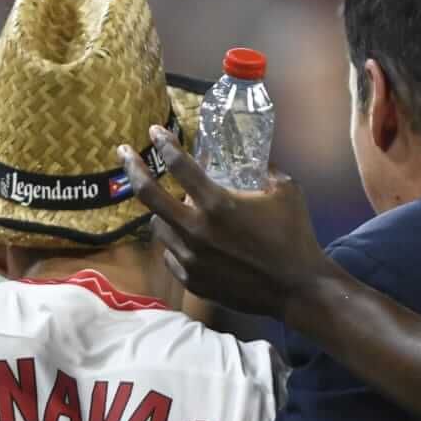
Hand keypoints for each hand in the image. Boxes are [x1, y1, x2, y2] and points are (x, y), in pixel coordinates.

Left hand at [120, 127, 337, 319]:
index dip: (164, 143)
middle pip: (148, 195)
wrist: (297, 289)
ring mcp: (190, 258)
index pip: (178, 165)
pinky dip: (175, 242)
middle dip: (132, 168)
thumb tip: (253, 157)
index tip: (154, 131)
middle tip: (123, 153)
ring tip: (172, 207)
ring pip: (158, 226)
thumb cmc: (294, 236)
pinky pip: (170, 255)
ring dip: (162, 212)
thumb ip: (264, 169)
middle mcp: (195, 229)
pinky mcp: (192, 280)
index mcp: (217, 203)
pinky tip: (186, 239)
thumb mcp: (286, 191)